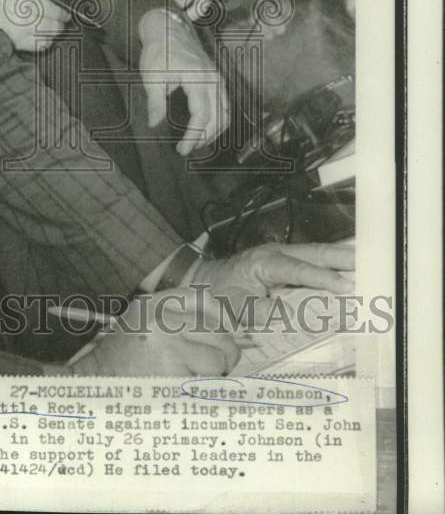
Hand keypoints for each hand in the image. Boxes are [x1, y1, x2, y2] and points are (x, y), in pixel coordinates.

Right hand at [0, 0, 69, 51]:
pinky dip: (45, 40)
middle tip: (55, 12)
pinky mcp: (21, 42)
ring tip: (47, 25)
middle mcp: (29, 3)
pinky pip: (43, 43)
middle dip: (59, 12)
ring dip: (54, 27)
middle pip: (59, 10)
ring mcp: (26, 24)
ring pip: (54, 29)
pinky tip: (38, 36)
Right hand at [71, 291, 239, 376]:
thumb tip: (226, 327)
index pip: (201, 298)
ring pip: (218, 359)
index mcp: (153, 304)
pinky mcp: (173, 372)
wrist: (93, 388)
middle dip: (222, 354)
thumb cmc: (121, 361)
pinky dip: (202, 391)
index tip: (228, 332)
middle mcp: (162, 319)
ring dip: (212, 376)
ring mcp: (169, 345)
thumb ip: (176, 319)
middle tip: (211, 367)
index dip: (221, 316)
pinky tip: (183, 392)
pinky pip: (207, 382)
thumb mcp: (142, 325)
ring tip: (190, 381)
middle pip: (218, 331)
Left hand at [138, 8, 228, 153]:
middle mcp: (213, 78)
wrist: (168, 29)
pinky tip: (205, 128)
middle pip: (219, 116)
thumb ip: (155, 102)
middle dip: (205, 137)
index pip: (202, 114)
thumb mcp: (151, 76)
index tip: (183, 149)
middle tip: (187, 150)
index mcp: (197, 77)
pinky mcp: (217, 77)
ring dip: (215, 131)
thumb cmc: (158, 51)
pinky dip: (219, 119)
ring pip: (226, 111)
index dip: (194, 135)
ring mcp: (218, 77)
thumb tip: (155, 124)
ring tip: (197, 143)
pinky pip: (225, 103)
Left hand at [192, 242, 355, 321]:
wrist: (203, 280)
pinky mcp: (284, 262)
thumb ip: (262, 312)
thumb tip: (292, 317)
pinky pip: (310, 262)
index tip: (345, 286)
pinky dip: (330, 265)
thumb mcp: (235, 308)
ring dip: (339, 258)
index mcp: (264, 263)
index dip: (322, 278)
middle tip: (368, 265)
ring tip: (366, 264)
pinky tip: (346, 270)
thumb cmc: (218, 294)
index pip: (297, 269)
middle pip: (313, 253)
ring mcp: (281, 255)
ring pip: (314, 254)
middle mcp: (276, 254)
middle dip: (340, 258)